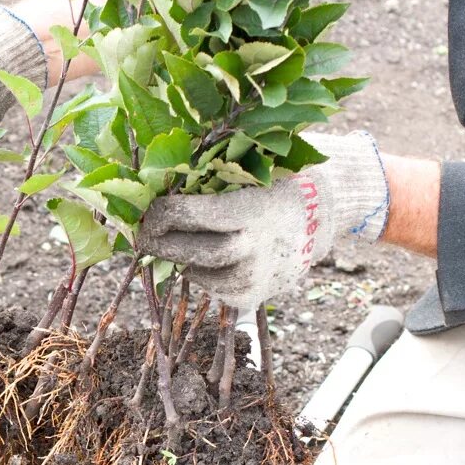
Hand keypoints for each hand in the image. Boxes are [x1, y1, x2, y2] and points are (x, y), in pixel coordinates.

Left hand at [136, 131, 389, 309]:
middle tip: (143, 235)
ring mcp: (254, 277)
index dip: (157, 214)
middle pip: (190, 252)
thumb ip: (208, 171)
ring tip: (180, 241)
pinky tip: (209, 258)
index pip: (188, 215)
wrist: (321, 216)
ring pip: (198, 273)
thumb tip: (149, 176)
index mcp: (250, 208)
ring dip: (182, 257)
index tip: (144, 211)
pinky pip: (212, 289)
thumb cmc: (274, 182)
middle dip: (160, 243)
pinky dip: (202, 274)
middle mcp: (253, 247)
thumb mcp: (249, 166)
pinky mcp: (252, 298)